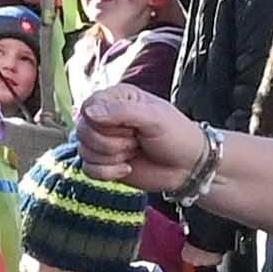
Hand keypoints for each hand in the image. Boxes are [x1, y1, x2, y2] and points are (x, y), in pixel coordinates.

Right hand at [76, 84, 203, 191]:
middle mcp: (105, 118)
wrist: (189, 167)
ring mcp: (103, 142)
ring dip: (112, 158)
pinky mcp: (104, 164)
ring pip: (84, 151)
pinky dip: (108, 173)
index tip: (129, 127)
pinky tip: (128, 168)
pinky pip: (88, 169)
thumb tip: (88, 112)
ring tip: (134, 152)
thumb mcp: (154, 118)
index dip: (103, 122)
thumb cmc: (177, 135)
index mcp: (116, 98)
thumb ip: (121, 112)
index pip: (88, 107)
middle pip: (83, 131)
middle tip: (136, 141)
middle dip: (111, 142)